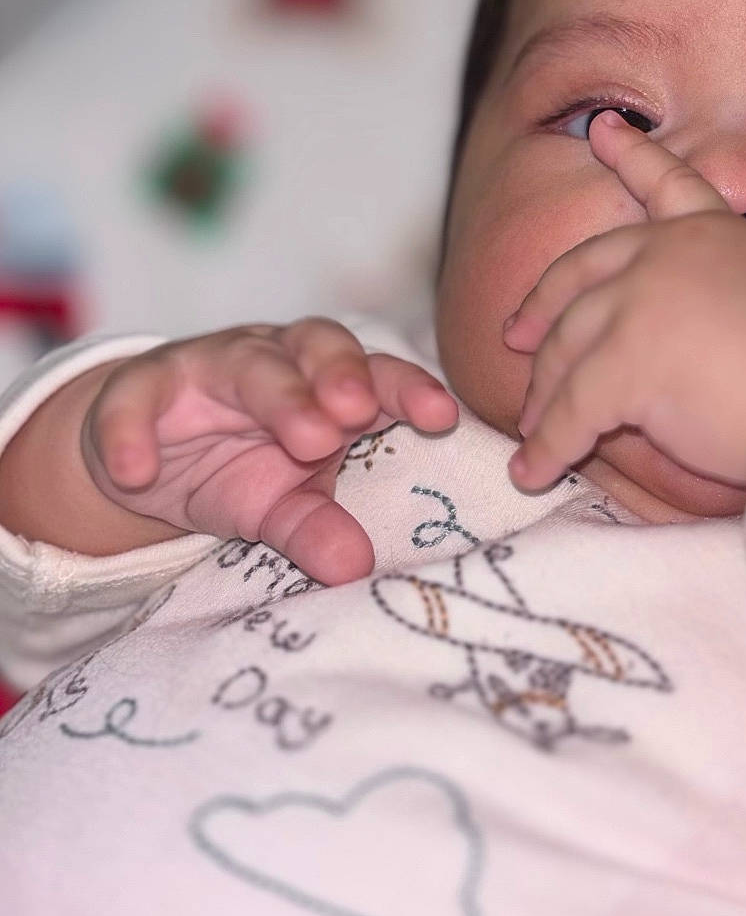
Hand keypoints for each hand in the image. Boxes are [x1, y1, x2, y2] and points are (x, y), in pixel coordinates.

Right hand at [83, 319, 457, 583]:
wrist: (144, 455)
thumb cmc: (238, 467)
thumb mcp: (279, 506)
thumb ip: (317, 528)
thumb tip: (356, 569)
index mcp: (325, 380)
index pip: (376, 373)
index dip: (407, 388)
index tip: (441, 417)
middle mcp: (276, 356)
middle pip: (318, 346)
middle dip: (341, 377)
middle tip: (358, 416)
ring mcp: (208, 363)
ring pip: (246, 361)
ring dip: (277, 394)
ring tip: (307, 438)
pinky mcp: (141, 385)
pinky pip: (137, 399)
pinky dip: (135, 432)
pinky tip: (139, 472)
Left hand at [504, 110, 745, 496]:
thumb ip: (718, 294)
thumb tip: (675, 337)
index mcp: (713, 233)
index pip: (667, 181)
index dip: (631, 154)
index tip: (602, 128)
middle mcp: (668, 253)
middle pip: (580, 276)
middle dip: (540, 308)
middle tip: (515, 338)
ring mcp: (640, 301)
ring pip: (566, 349)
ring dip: (544, 398)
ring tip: (532, 432)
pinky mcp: (625, 361)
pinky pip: (569, 411)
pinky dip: (547, 447)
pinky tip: (533, 470)